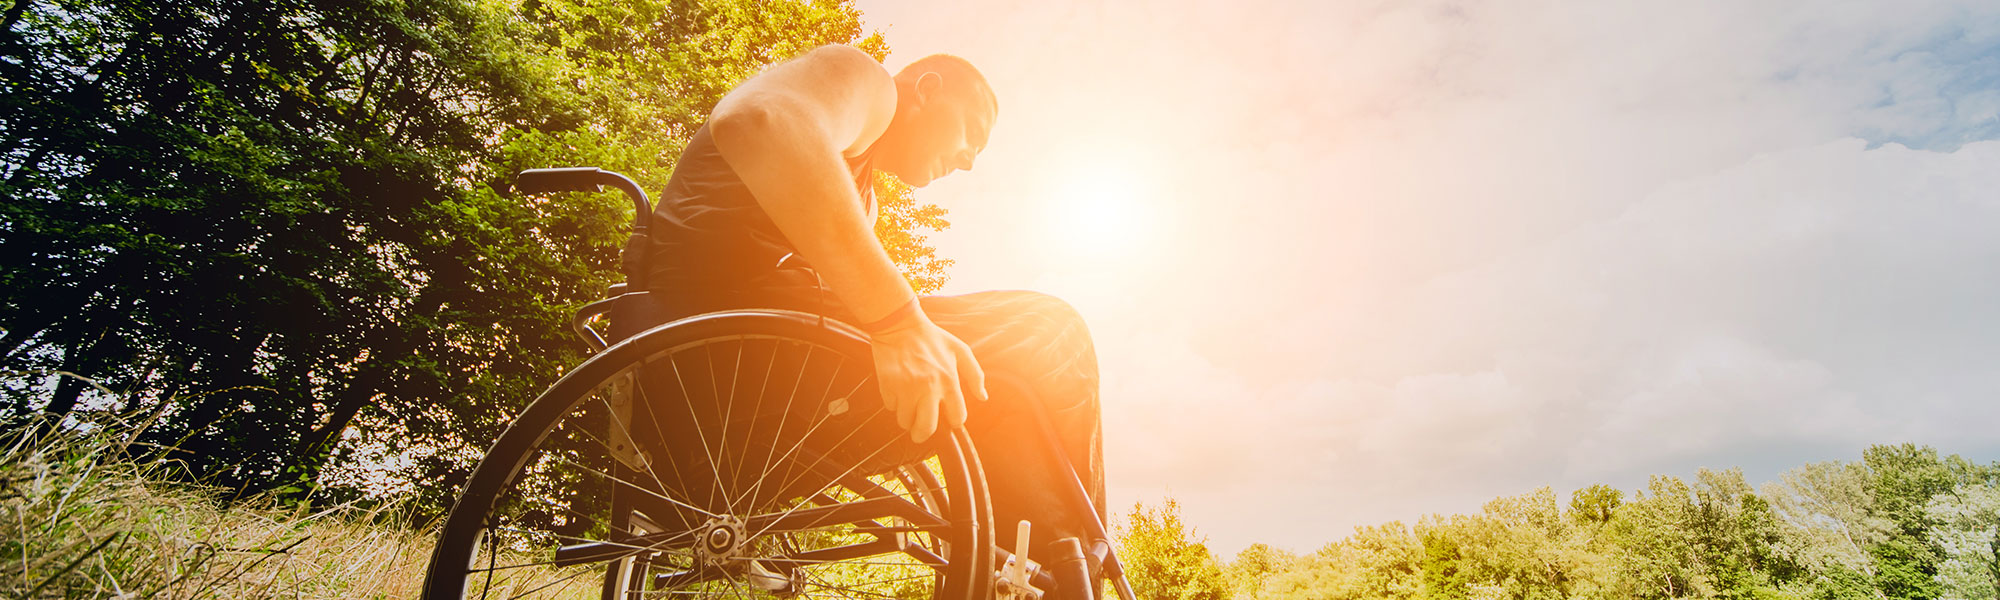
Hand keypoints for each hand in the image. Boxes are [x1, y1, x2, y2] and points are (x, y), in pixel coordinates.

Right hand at [869, 315, 986, 442]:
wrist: (900, 325)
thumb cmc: (931, 338)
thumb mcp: (960, 351)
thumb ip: (975, 375)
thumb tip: (983, 397)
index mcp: (949, 381)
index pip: (956, 417)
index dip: (953, 421)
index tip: (948, 419)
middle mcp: (929, 388)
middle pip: (926, 428)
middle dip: (922, 434)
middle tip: (919, 433)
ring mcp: (907, 389)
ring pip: (905, 420)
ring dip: (906, 418)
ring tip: (907, 407)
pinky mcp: (889, 386)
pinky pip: (890, 406)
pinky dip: (893, 402)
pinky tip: (897, 390)